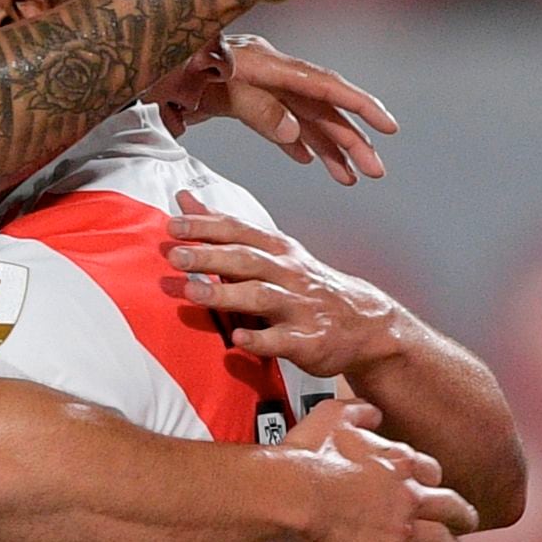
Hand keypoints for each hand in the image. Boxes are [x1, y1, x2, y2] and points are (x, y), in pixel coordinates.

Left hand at [167, 191, 407, 373]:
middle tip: (175, 256)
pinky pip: (282, 339)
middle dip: (209, 257)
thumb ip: (223, 229)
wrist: (367, 323)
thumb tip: (185, 200)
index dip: (206, 226)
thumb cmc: (306, 285)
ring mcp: (298, 306)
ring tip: (193, 292)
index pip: (239, 231)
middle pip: (246, 260)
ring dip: (225, 294)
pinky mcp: (308, 340)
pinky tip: (238, 340)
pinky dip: (260, 339)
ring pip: (261, 296)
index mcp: (277, 250)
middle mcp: (287, 273)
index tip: (174, 224)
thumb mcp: (270, 251)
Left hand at [175, 34, 396, 185]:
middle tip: (376, 172)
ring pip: (300, 116)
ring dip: (328, 146)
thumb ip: (251, 107)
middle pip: (318, 105)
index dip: (357, 105)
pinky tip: (310, 161)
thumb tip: (296, 132)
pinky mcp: (233, 95)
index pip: (320, 85)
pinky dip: (295, 140)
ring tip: (352, 178)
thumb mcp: (201, 87)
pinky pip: (275, 119)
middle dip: (351, 138)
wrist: (124, 51)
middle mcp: (264, 71)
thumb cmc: (158, 66)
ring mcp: (251, 82)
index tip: (388, 126)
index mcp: (262, 64)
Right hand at [276, 398, 477, 541]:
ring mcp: (399, 531)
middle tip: (462, 518)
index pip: (431, 471)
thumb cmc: (305, 457)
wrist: (288, 494)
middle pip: (453, 508)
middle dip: (461, 514)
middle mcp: (407, 497)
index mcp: (398, 462)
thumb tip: (372, 412)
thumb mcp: (331, 415)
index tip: (427, 482)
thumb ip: (358, 411)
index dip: (431, 478)